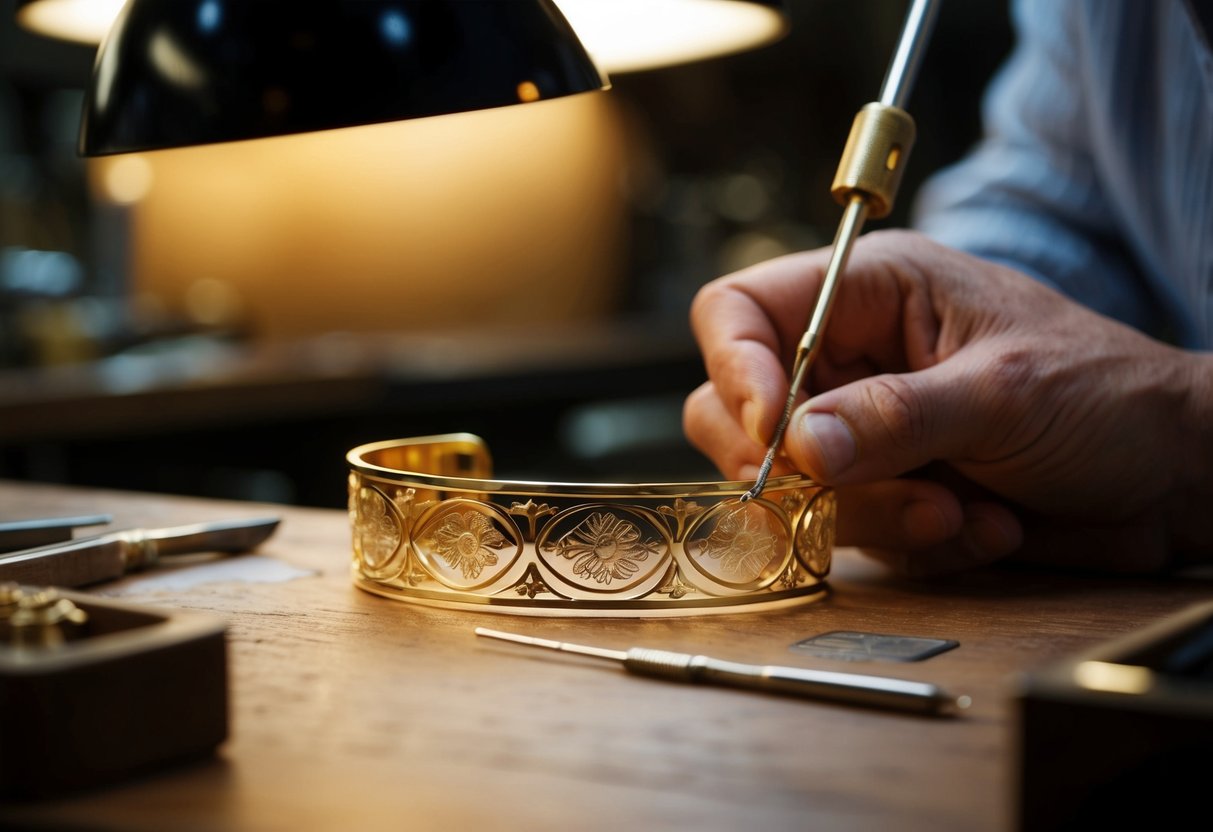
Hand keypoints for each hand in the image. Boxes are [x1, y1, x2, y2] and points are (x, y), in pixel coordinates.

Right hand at [684, 230, 1212, 575]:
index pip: (738, 308)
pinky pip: (843, 531)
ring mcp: (856, 430)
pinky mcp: (876, 491)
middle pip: (734, 408)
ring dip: (870, 513)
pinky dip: (909, 543)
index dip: (735, 367)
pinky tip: (983, 525)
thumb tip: (799, 447)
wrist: (1172, 480)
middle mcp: (848, 357)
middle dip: (797, 466)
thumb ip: (895, 416)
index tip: (774, 435)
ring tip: (960, 509)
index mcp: (870, 292)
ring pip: (786, 486)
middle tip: (852, 488)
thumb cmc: (1108, 396)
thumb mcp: (1004, 393)